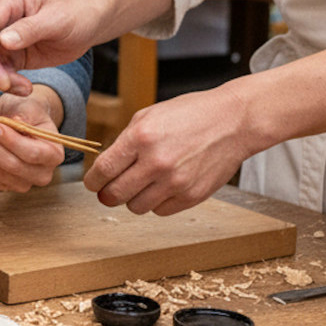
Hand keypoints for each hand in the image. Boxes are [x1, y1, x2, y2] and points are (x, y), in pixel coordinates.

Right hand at [0, 0, 100, 95]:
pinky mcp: (12, 54)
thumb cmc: (76, 13)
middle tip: (5, 84)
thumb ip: (30, 29)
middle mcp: (3, 18)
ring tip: (22, 88)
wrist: (89, 22)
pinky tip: (25, 88)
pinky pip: (2, 71)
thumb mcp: (57, 19)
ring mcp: (5, 37)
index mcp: (11, 0)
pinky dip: (9, 83)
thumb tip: (3, 41)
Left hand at [0, 91, 65, 190]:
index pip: (32, 153)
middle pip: (9, 164)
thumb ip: (24, 114)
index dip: (11, 141)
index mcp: (54, 155)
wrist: (24, 120)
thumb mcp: (30, 107)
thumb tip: (14, 122)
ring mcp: (22, 183)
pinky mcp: (3, 184)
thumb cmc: (29, 112)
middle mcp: (41, 174)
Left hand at [84, 85, 254, 215]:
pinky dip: (156, 203)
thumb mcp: (147, 116)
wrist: (232, 122)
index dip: (93, 181)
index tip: (92, 183)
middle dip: (106, 194)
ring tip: (139, 186)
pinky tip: (161, 188)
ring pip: (136, 207)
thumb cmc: (189, 114)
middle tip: (108, 191)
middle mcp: (156, 163)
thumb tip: (105, 166)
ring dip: (132, 199)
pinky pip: (161, 211)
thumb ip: (124, 142)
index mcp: (140, 138)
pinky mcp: (192, 196)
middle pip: (115, 195)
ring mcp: (175, 182)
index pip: (103, 170)